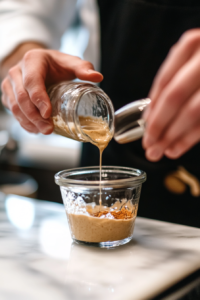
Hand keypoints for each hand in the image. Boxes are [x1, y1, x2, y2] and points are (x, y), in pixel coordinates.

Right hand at [1, 49, 102, 133]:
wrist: (39, 63)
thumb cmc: (55, 64)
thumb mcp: (70, 62)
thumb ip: (83, 68)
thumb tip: (98, 77)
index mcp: (32, 60)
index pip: (32, 82)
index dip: (39, 99)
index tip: (48, 113)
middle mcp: (17, 71)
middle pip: (22, 97)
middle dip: (35, 116)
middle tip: (48, 129)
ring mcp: (10, 83)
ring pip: (14, 106)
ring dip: (29, 122)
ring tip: (44, 131)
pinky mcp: (8, 94)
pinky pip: (12, 111)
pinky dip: (23, 122)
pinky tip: (35, 129)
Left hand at [142, 29, 199, 160]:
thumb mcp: (188, 65)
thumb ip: (170, 85)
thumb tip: (148, 120)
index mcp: (192, 45)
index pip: (165, 82)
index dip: (152, 108)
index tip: (144, 128)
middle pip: (175, 97)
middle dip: (159, 125)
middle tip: (149, 145)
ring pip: (192, 111)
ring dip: (174, 136)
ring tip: (160, 152)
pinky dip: (190, 138)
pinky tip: (177, 148)